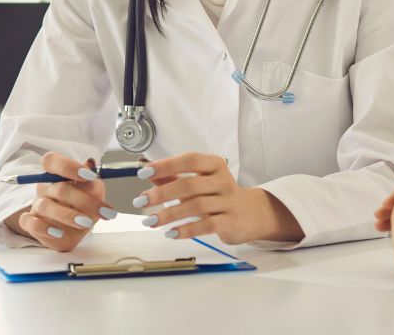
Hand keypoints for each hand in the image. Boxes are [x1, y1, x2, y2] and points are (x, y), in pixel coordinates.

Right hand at [7, 153, 117, 250]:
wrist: (75, 229)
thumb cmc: (83, 205)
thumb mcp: (94, 192)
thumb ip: (93, 182)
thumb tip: (91, 167)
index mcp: (57, 174)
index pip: (52, 161)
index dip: (69, 166)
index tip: (90, 176)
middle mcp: (45, 187)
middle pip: (59, 188)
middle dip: (84, 200)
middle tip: (103, 210)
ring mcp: (36, 205)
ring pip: (45, 206)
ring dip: (68, 215)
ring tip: (86, 223)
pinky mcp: (31, 224)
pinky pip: (31, 224)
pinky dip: (45, 228)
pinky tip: (59, 233)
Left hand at [134, 152, 303, 244]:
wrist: (252, 213)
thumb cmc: (221, 194)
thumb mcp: (200, 181)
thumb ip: (174, 176)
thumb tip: (148, 171)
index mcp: (215, 165)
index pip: (190, 160)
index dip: (166, 165)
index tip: (144, 172)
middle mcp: (223, 180)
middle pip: (190, 184)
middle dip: (162, 193)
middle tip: (141, 200)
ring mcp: (228, 201)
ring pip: (196, 206)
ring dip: (169, 214)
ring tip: (151, 220)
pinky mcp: (230, 221)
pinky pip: (206, 225)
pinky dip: (186, 230)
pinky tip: (171, 232)